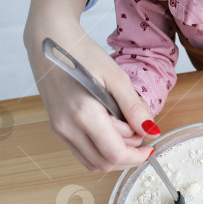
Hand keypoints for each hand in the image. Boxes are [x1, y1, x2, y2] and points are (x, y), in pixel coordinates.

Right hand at [24, 0, 157, 170]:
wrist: (50, 41)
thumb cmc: (84, 54)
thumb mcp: (116, 77)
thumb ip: (133, 107)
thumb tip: (151, 131)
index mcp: (84, 114)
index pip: (115, 154)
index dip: (137, 156)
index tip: (152, 145)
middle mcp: (67, 127)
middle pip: (104, 162)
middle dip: (129, 154)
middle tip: (140, 131)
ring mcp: (59, 130)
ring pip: (92, 162)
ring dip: (115, 154)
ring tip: (127, 129)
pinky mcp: (57, 128)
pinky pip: (82, 152)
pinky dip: (101, 149)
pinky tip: (112, 130)